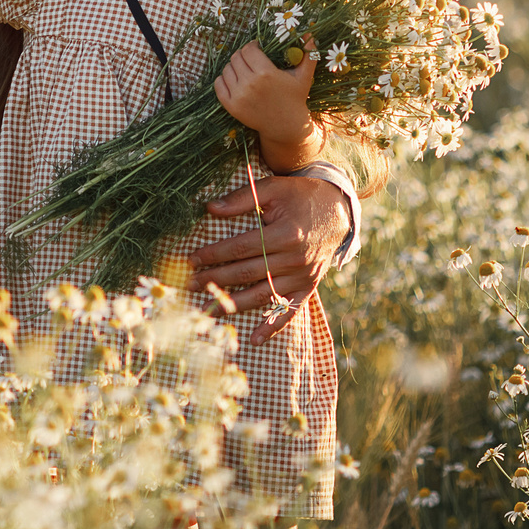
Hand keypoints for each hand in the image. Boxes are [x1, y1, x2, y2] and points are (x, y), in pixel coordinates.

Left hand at [191, 174, 351, 341]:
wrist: (339, 211)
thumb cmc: (301, 196)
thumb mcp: (273, 188)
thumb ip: (242, 198)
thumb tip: (210, 207)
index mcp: (285, 234)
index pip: (240, 248)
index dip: (214, 254)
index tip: (191, 259)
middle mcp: (295, 259)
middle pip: (247, 273)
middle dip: (215, 279)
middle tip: (190, 284)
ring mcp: (303, 276)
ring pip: (263, 294)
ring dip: (234, 304)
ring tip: (209, 310)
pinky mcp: (309, 286)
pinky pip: (290, 310)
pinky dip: (273, 326)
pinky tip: (254, 339)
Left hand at [212, 40, 316, 147]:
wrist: (286, 125)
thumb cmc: (295, 98)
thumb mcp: (304, 77)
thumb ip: (308, 55)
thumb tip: (309, 35)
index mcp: (266, 73)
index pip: (248, 49)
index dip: (251, 46)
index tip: (256, 48)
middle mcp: (250, 83)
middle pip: (236, 57)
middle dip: (242, 55)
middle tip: (250, 59)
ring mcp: (238, 95)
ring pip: (226, 69)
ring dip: (233, 66)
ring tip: (244, 69)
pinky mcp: (230, 106)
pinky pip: (218, 84)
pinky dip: (223, 79)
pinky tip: (234, 79)